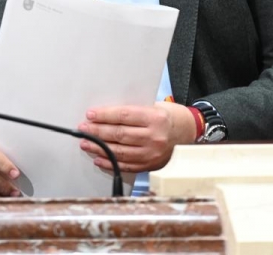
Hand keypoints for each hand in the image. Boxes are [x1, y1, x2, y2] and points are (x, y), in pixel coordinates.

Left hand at [78, 103, 197, 173]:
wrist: (189, 134)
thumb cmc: (169, 117)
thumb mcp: (154, 107)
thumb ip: (133, 112)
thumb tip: (104, 116)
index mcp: (155, 118)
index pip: (123, 116)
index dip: (104, 115)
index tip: (90, 115)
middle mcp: (154, 137)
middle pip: (119, 134)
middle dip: (97, 132)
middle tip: (83, 129)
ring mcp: (152, 154)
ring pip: (119, 152)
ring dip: (99, 149)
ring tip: (86, 144)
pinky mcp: (150, 165)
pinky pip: (126, 165)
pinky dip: (110, 162)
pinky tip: (99, 159)